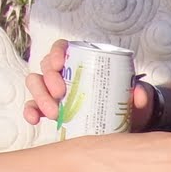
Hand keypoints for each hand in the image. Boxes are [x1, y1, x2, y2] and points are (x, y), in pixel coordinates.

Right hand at [23, 38, 153, 129]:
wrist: (124, 123)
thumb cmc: (127, 102)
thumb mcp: (136, 96)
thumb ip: (140, 94)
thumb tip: (139, 94)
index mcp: (81, 62)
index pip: (62, 48)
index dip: (57, 52)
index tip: (61, 63)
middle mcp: (64, 73)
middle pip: (46, 67)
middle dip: (49, 78)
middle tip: (61, 94)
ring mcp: (54, 90)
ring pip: (36, 84)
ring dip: (39, 96)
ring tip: (53, 113)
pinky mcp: (50, 108)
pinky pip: (33, 106)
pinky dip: (30, 111)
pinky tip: (34, 120)